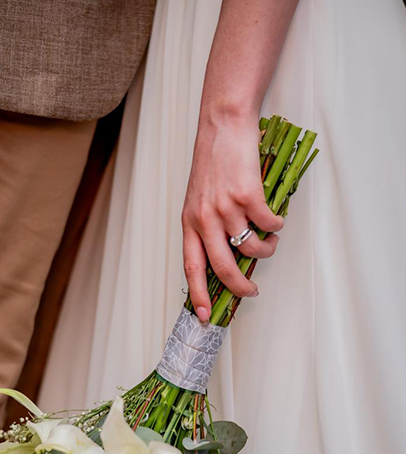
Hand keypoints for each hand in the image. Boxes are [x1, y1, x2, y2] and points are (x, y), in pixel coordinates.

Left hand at [182, 114, 283, 321]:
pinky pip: (268, 224)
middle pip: (223, 267)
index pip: (192, 267)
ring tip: (268, 243)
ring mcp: (226, 207)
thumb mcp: (199, 198)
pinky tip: (275, 220)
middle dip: (240, 287)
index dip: (199, 294)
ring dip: (265, 251)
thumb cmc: (213, 161)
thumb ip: (207, 226)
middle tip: (251, 290)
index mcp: (190, 222)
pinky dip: (276, 226)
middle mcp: (205, 218)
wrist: (223, 125)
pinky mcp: (248, 195)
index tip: (205, 314)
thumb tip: (226, 256)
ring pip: (250, 247)